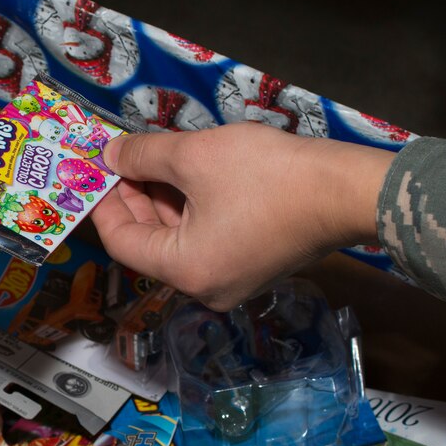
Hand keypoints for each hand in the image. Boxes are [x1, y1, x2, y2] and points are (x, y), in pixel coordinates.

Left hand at [92, 123, 396, 310]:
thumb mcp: (196, 155)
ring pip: (179, 241)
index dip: (105, 203)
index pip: (121, 242)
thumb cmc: (268, 175)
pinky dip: (192, 211)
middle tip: (126, 157)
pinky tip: (190, 176)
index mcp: (184, 271)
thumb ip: (145, 156)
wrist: (347, 191)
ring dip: (163, 201)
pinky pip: (207, 241)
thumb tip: (111, 155)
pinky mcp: (253, 268)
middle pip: (150, 244)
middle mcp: (203, 289)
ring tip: (157, 158)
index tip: (98, 169)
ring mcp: (231, 283)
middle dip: (135, 198)